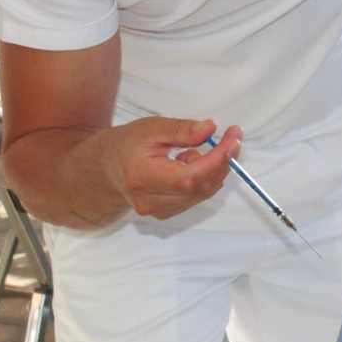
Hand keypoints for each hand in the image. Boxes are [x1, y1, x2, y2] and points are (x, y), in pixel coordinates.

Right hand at [100, 116, 241, 220]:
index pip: (189, 178)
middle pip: (200, 188)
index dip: (216, 161)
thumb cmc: (128, 144)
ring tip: (196, 148)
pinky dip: (204, 178)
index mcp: (142, 177)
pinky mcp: (166, 213)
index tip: (234, 140)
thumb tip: (210, 129)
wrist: (107, 168)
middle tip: (233, 136)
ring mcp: (158, 211)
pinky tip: (189, 163)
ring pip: (202, 193)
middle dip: (223, 161)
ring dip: (214, 169)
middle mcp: (150, 201)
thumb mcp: (152, 128)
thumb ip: (182, 130)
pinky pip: (196, 197)